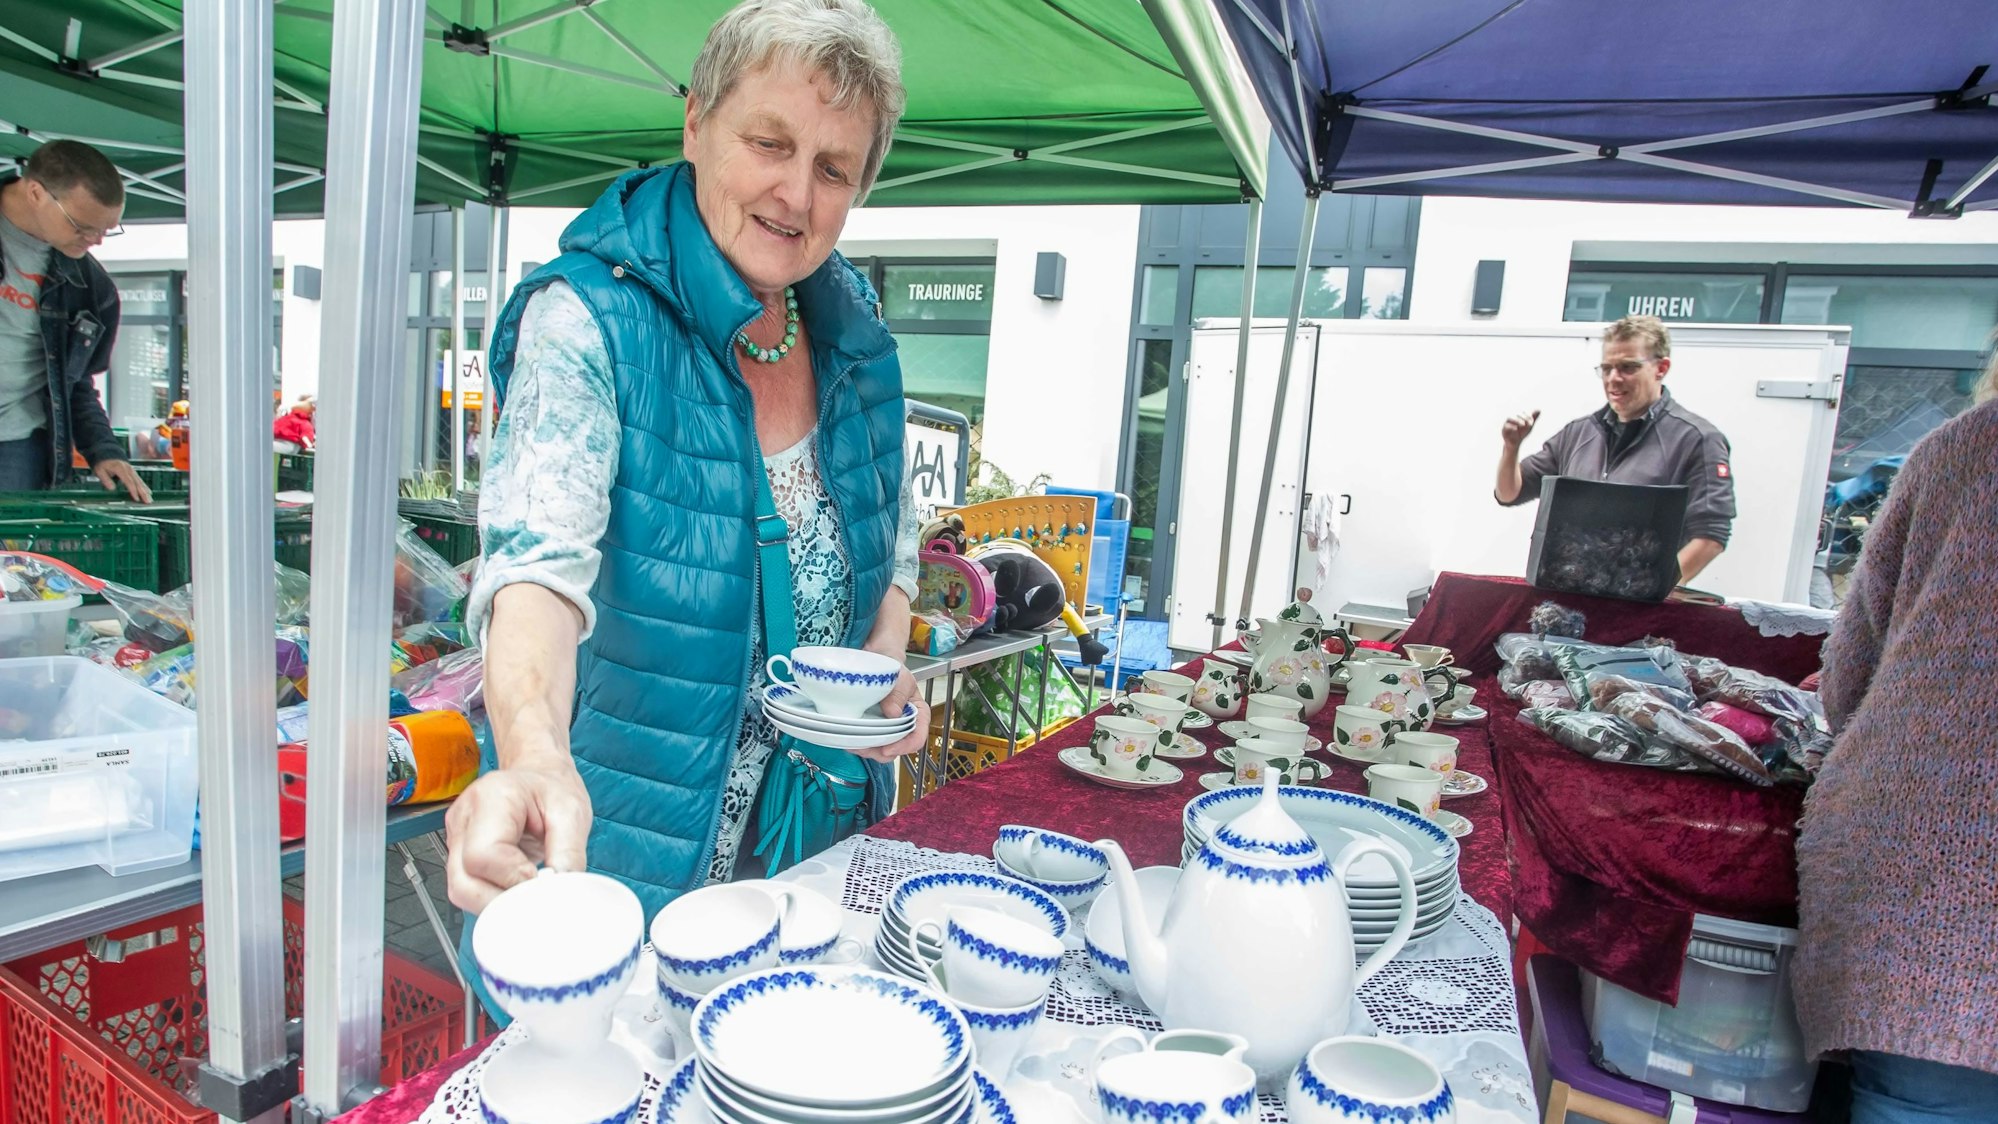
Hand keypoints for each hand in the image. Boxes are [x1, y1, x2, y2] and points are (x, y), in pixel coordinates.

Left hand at [92, 458, 153, 502]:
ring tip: (150, 499)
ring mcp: (132, 470)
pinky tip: (148, 492)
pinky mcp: (132, 472)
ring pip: (140, 482)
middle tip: (148, 501)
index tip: (136, 499)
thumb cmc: (103, 463)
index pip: (129, 481)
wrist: (106, 453)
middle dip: (143, 493)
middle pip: (137, 483)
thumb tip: (112, 488)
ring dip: (146, 491)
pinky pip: (140, 480)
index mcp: (120, 469)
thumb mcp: (99, 470)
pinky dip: (145, 487)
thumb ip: (106, 479)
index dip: (133, 491)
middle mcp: (128, 470)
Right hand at [445, 758, 591, 912]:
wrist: (539, 776)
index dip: (512, 880)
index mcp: (492, 798)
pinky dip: (492, 896)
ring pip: (460, 891)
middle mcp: (465, 817)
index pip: (483, 856)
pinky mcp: (458, 852)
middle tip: (535, 894)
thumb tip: (560, 892)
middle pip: (463, 882)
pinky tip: (515, 886)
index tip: (541, 881)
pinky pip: (467, 888)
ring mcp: (456, 836)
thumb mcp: (573, 813)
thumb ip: (568, 854)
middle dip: (501, 900)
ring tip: (527, 889)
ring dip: (495, 902)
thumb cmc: (552, 789)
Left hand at [855, 664, 929, 763]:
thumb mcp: (901, 677)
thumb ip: (899, 693)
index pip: (917, 737)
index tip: (888, 748)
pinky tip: (849, 739)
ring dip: (867, 751)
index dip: (904, 746)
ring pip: (880, 750)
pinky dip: (857, 745)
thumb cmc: (894, 668)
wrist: (876, 661)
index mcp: (917, 714)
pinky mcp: (871, 728)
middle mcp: (903, 725)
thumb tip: (893, 713)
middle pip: (897, 748)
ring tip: (854, 744)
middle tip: (865, 747)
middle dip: (880, 752)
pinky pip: (866, 744)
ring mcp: (886, 729)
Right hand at [1500, 410, 1540, 447]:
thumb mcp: (1529, 426)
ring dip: (1517, 420)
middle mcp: (1511, 418)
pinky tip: (1516, 429)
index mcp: (1517, 415)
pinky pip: (1506, 426)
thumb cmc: (1522, 433)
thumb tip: (1539, 410)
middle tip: (1529, 424)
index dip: (1528, 415)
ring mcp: (1506, 423)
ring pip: (1510, 417)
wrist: (1516, 443)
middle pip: (1516, 414)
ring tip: (1523, 424)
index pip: (1522, 411)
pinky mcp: (1503, 430)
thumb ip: (1533, 418)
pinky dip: (1511, 427)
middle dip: (1524, 418)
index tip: (1532, 421)